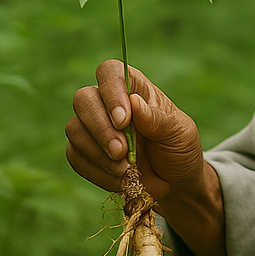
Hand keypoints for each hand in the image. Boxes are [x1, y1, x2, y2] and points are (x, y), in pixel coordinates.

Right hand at [66, 59, 204, 199]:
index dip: (111, 92)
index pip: (110, 72)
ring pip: (74, 129)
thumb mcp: (179, 133)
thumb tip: (133, 102)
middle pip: (84, 99)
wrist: (175, 182)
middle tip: (122, 152)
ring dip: (98, 153)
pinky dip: (96, 171)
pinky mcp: (83, 152)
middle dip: (101, 129)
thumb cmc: (179, 150)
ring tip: (126, 170)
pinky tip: (119, 179)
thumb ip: (157, 119)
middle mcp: (107, 103)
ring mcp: (92, 127)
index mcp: (134, 88)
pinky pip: (75, 156)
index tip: (124, 121)